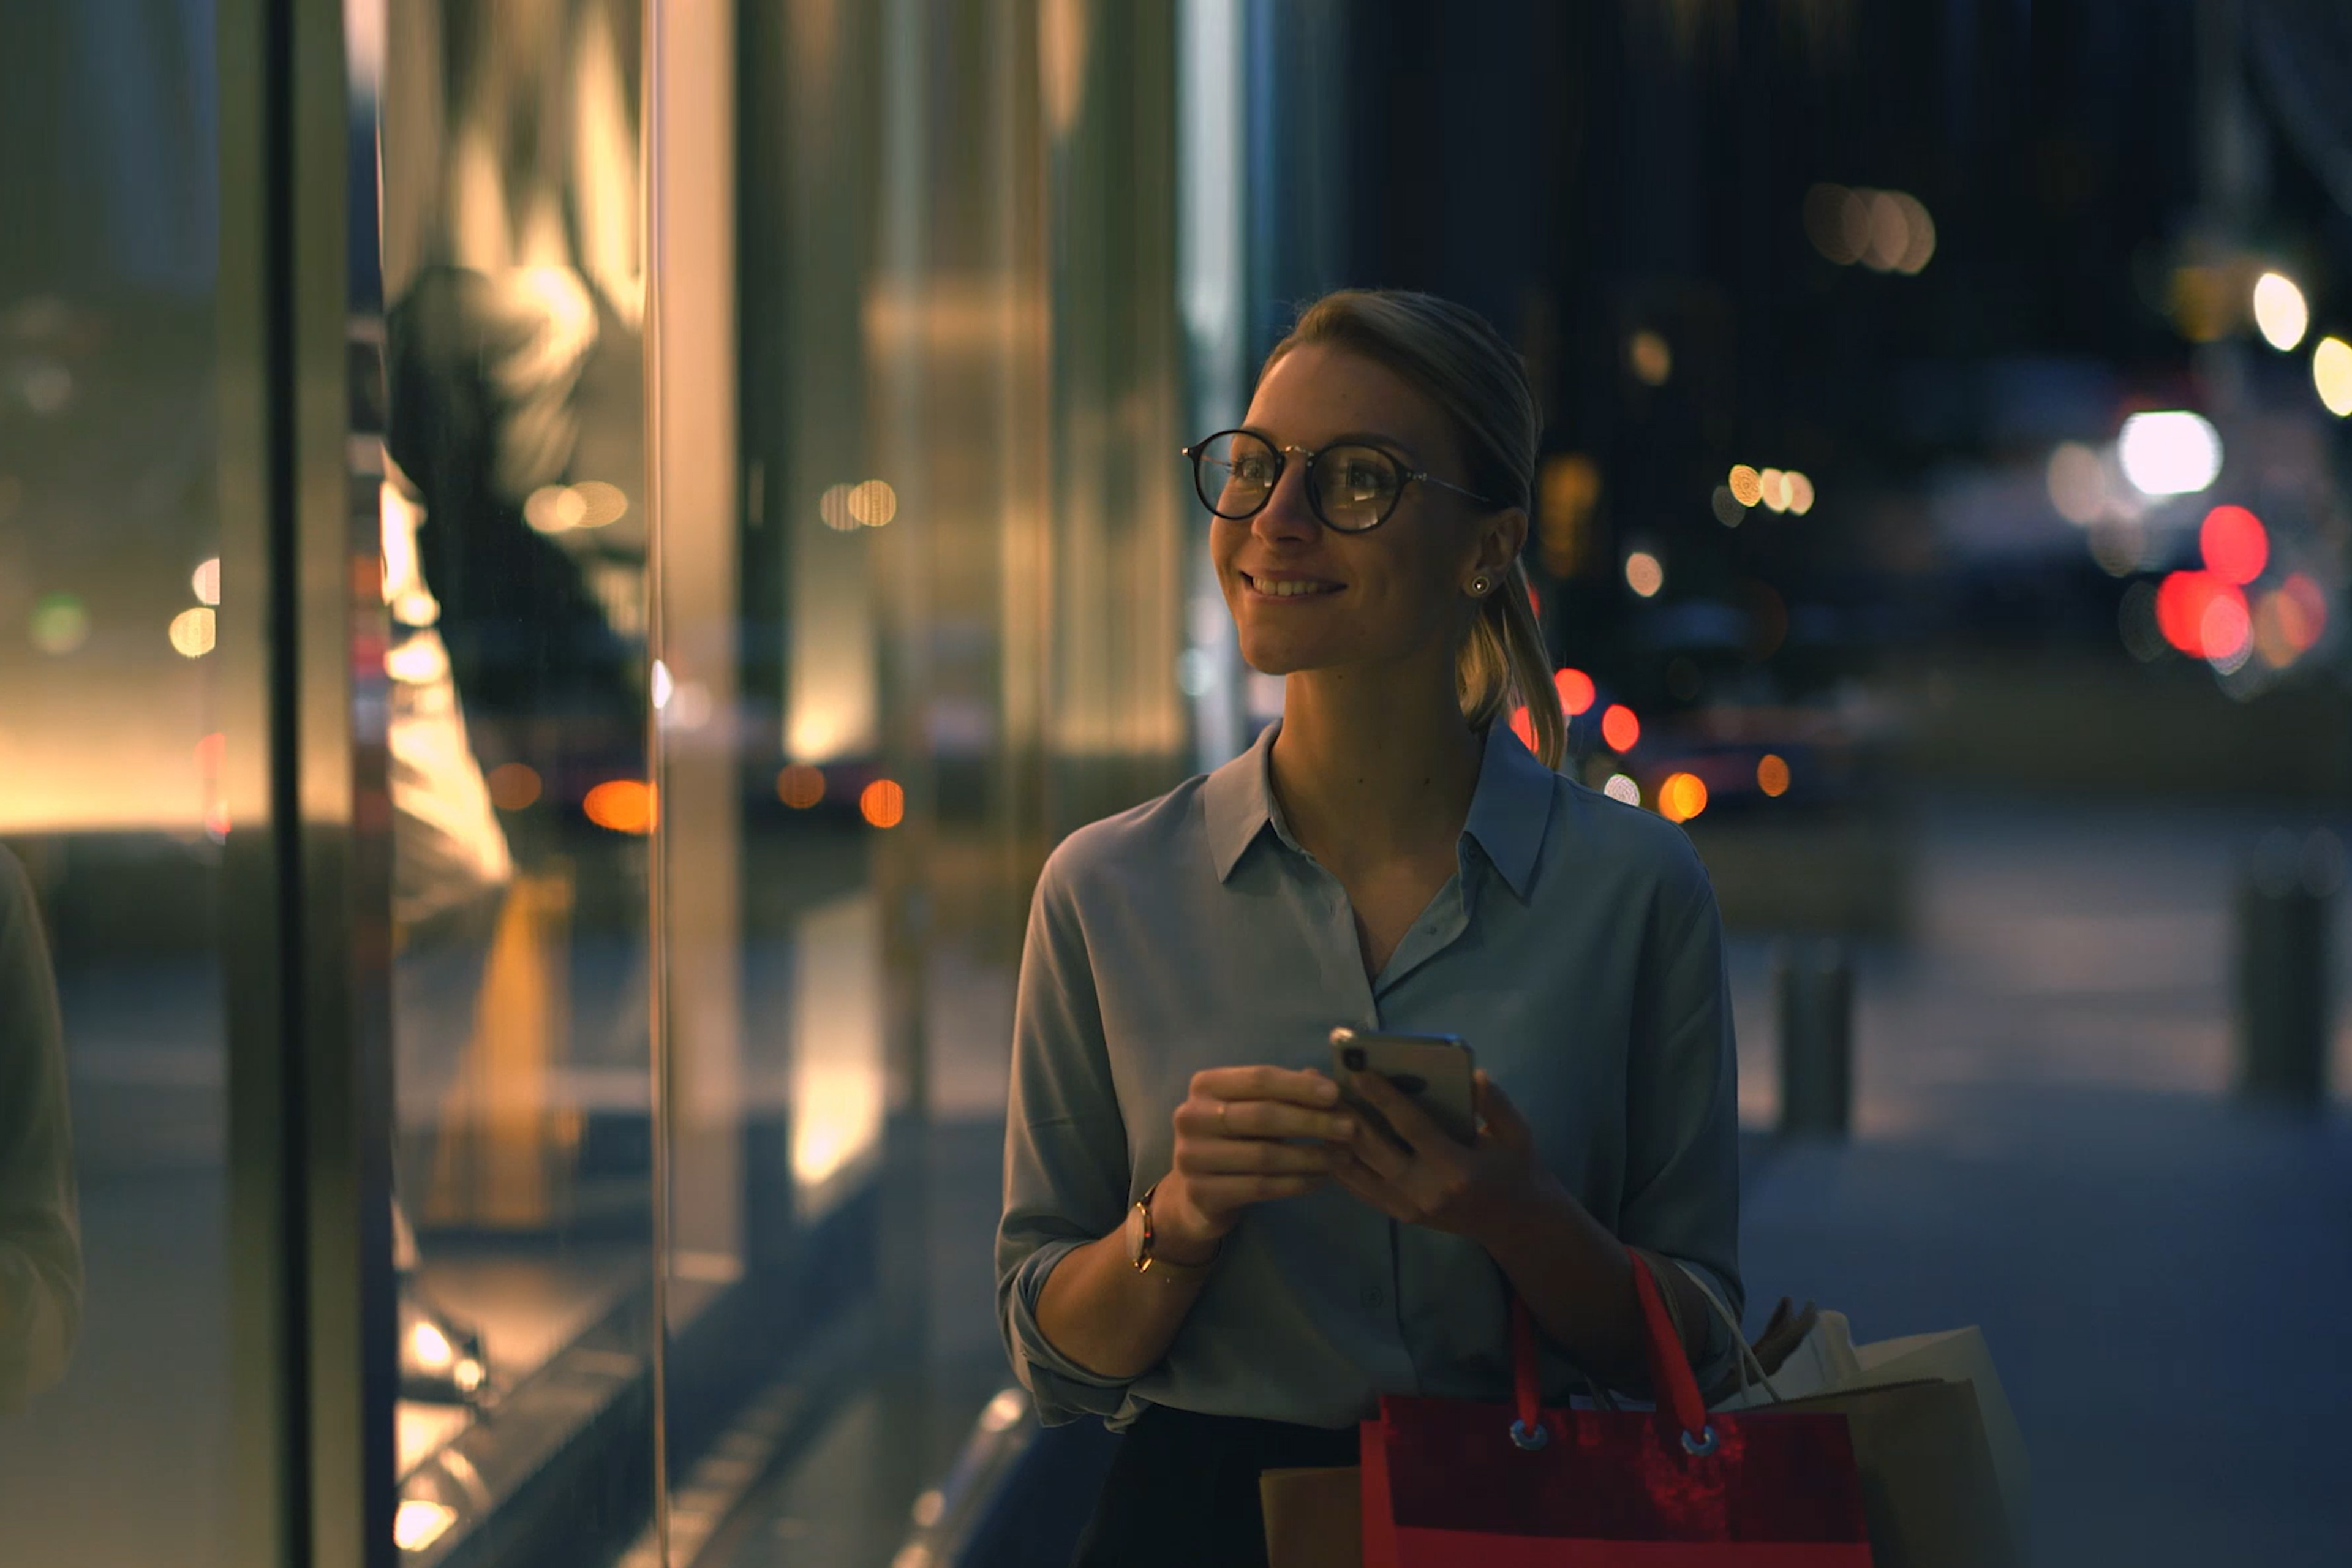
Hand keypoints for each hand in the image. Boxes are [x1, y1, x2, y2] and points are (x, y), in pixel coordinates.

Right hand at [1157, 1066, 1356, 1257]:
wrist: (1195, 1194)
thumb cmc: (1233, 1140)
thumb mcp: (1253, 1109)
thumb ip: (1284, 1093)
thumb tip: (1323, 1080)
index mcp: (1204, 1086)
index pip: (1258, 1079)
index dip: (1299, 1086)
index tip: (1335, 1094)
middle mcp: (1191, 1117)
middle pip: (1262, 1116)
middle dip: (1311, 1122)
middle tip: (1349, 1128)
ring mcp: (1191, 1157)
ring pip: (1264, 1156)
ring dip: (1310, 1157)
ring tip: (1341, 1157)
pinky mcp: (1201, 1193)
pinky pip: (1260, 1187)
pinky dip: (1295, 1183)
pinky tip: (1320, 1180)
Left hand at [1330, 1069, 1548, 1244]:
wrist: (1516, 1224)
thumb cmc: (1516, 1169)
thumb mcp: (1517, 1133)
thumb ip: (1494, 1104)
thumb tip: (1471, 1075)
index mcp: (1456, 1168)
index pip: (1411, 1126)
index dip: (1383, 1097)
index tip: (1357, 1071)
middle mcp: (1426, 1191)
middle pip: (1373, 1148)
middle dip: (1343, 1113)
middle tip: (1317, 1083)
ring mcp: (1409, 1208)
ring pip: (1358, 1171)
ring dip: (1332, 1138)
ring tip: (1311, 1107)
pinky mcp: (1399, 1216)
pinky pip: (1360, 1189)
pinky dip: (1340, 1165)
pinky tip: (1322, 1140)